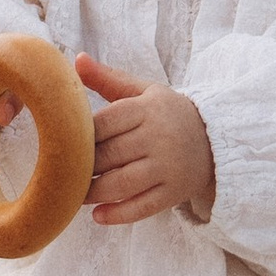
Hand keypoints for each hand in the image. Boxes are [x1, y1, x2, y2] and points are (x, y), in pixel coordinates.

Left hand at [76, 58, 214, 226]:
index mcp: (147, 109)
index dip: (80, 135)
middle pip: (110, 155)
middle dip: (83, 166)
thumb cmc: (167, 114)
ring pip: (122, 184)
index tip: (62, 143)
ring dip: (94, 193)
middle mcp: (158, 137)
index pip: (105, 122)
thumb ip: (108, 79)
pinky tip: (98, 215)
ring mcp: (168, 168)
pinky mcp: (174, 193)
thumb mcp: (143, 91)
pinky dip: (118, 214)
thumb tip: (76, 60)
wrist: (214, 139)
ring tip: (75, 194)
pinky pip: (142, 207)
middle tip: (62, 173)